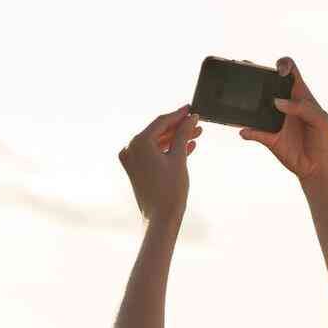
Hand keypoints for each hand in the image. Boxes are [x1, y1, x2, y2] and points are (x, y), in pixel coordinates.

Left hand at [118, 104, 204, 223]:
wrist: (160, 218)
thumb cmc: (170, 191)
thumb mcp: (179, 158)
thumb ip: (184, 135)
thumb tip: (191, 118)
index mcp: (138, 143)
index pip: (161, 122)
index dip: (179, 115)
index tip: (192, 109)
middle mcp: (130, 148)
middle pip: (158, 131)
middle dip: (179, 127)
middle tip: (196, 122)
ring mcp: (131, 159)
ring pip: (157, 143)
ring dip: (176, 139)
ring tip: (196, 134)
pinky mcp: (136, 169)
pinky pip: (154, 154)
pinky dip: (169, 150)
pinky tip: (187, 148)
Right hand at [239, 57, 327, 187]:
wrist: (320, 167)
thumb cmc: (325, 140)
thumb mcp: (320, 119)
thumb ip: (302, 108)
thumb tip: (277, 103)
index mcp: (300, 95)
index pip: (290, 71)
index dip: (283, 65)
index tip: (278, 71)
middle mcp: (285, 104)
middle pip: (267, 84)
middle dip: (255, 76)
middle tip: (245, 73)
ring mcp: (275, 120)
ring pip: (256, 107)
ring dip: (246, 103)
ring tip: (236, 98)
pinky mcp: (269, 138)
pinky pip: (254, 132)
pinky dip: (247, 131)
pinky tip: (245, 131)